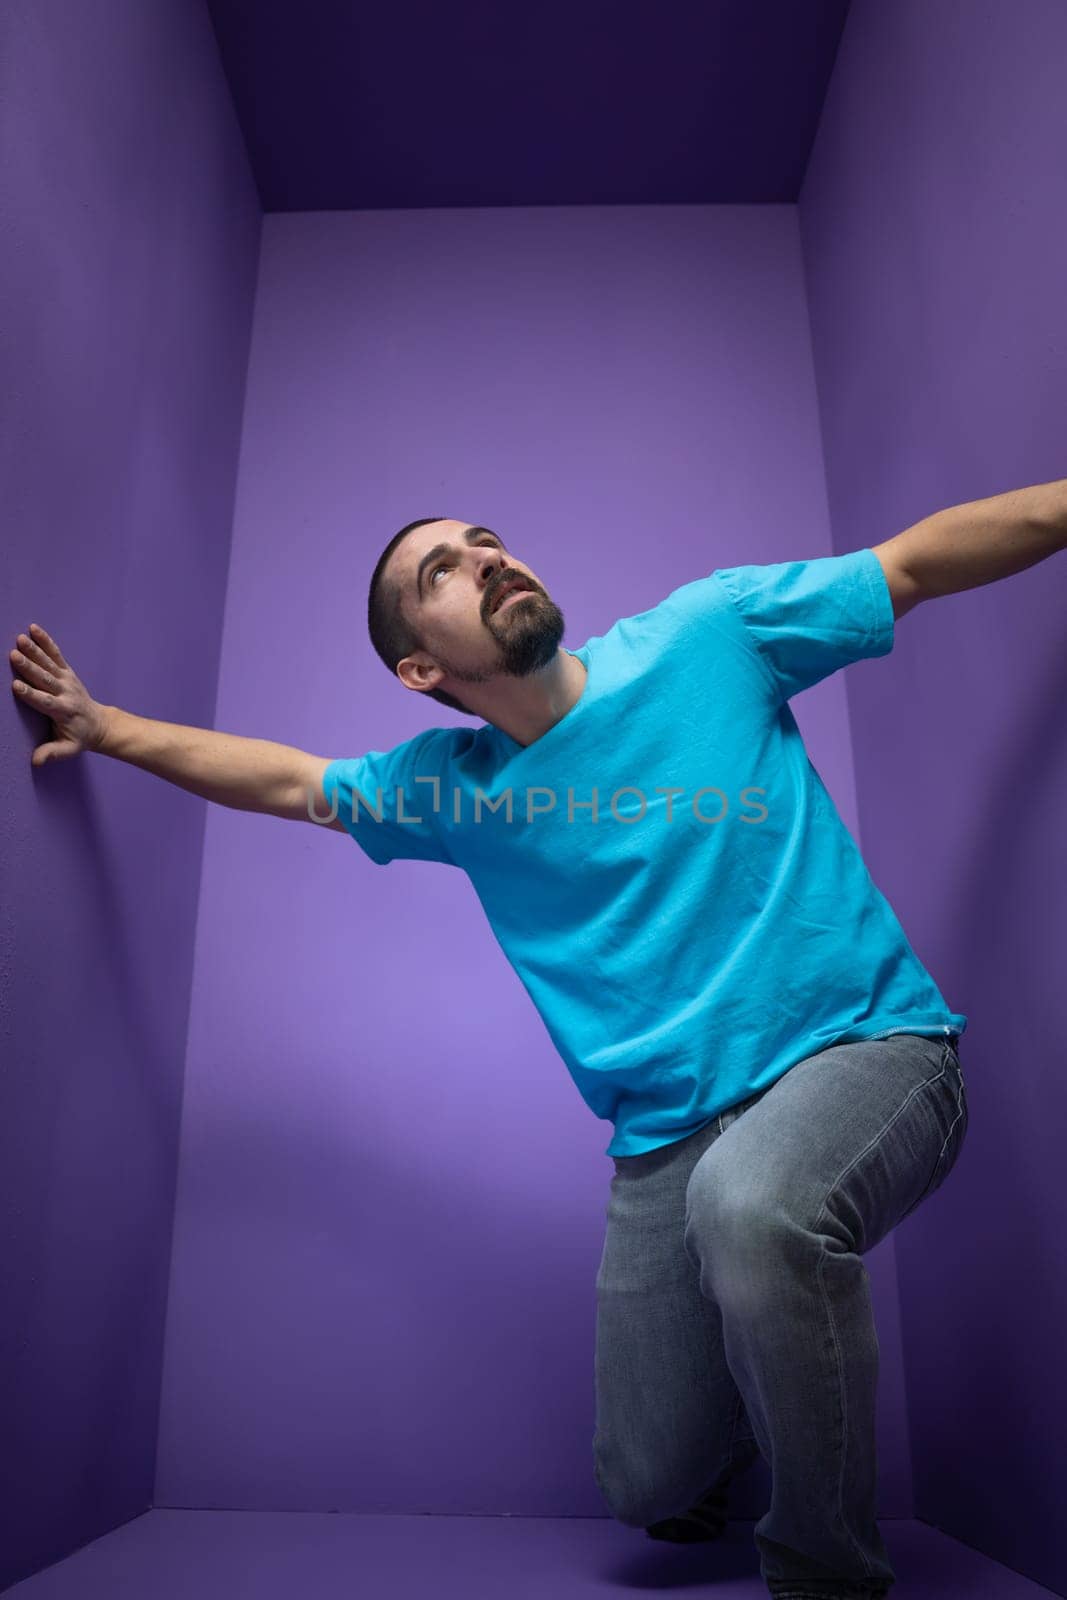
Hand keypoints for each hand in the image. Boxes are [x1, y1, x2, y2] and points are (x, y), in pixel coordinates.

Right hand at [9, 624, 108, 765]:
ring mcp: (67, 680)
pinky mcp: (67, 672)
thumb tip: (36, 761)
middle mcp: (65, 693)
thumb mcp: (68, 749)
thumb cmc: (79, 738)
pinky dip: (46, 641)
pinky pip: (56, 655)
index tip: (15, 686)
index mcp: (63, 711)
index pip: (44, 701)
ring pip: (49, 663)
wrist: (100, 724)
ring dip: (35, 650)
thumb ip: (52, 753)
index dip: (30, 694)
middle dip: (29, 667)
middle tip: (13, 655)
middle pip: (45, 678)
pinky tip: (34, 629)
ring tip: (20, 638)